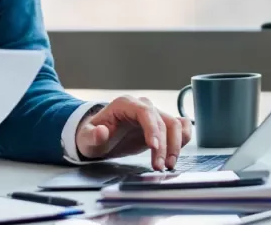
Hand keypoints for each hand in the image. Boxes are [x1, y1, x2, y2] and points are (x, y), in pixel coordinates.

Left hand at [74, 96, 192, 170]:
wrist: (99, 138)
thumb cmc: (92, 136)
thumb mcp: (86, 138)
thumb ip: (92, 135)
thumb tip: (101, 132)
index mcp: (125, 104)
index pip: (145, 112)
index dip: (152, 128)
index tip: (154, 147)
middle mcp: (142, 106)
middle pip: (162, 121)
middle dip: (165, 145)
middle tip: (160, 166)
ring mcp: (154, 115)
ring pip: (175, 125)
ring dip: (176, 145)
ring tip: (168, 165)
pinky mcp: (160, 126)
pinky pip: (179, 126)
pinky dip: (184, 137)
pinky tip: (179, 151)